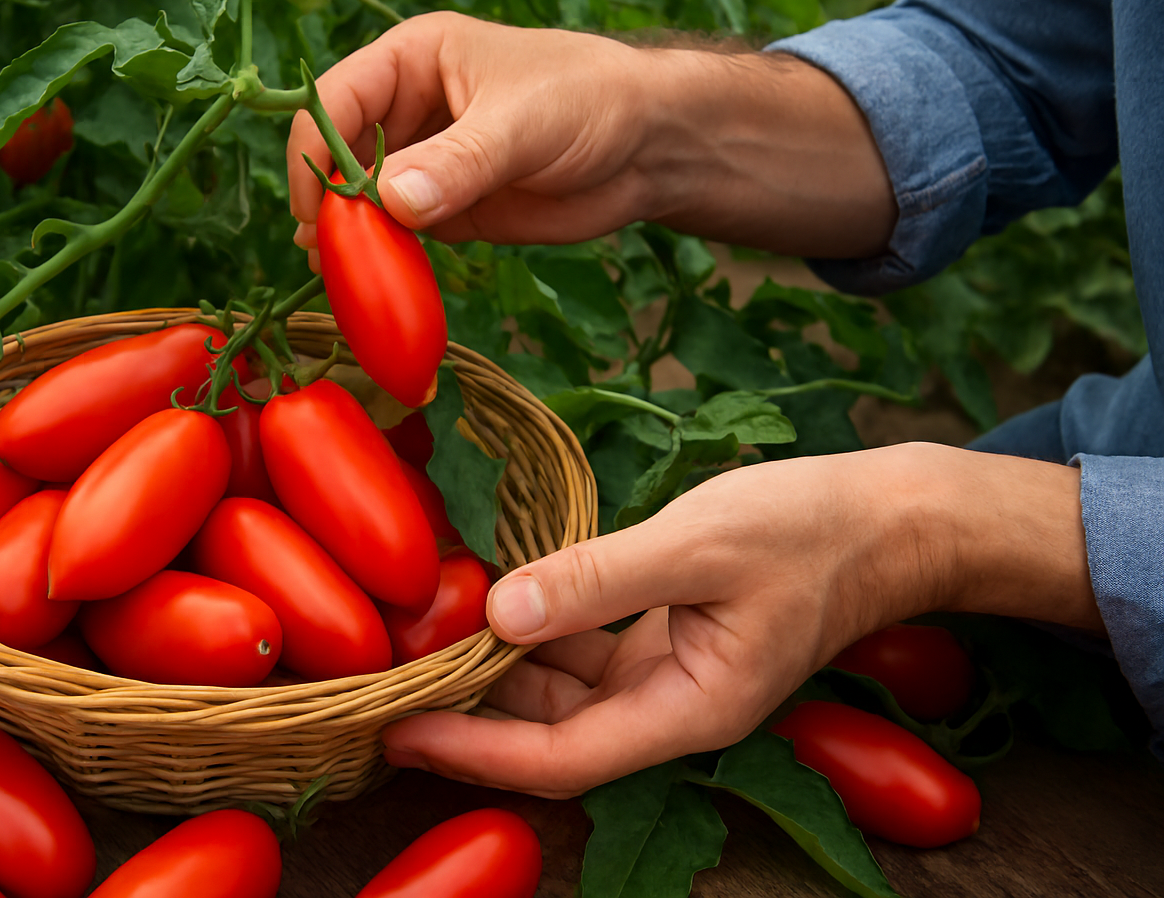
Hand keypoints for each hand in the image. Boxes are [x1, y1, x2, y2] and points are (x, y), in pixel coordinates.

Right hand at [286, 12, 895, 268]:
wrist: (651, 146)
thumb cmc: (589, 101)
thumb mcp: (521, 125)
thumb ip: (456, 164)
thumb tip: (390, 203)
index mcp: (410, 61)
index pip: (334, 102)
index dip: (316, 153)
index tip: (320, 210)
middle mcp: (407, 109)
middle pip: (338, 155)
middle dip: (328, 203)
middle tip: (328, 255)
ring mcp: (423, 161)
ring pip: (361, 200)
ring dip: (349, 238)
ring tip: (343, 276)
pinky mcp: (446, 208)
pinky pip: (397, 235)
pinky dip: (383, 259)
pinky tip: (375, 284)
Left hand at [382, 443, 1099, 798]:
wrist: (890, 516)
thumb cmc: (812, 529)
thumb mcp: (699, 544)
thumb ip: (599, 579)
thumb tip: (501, 613)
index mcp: (690, 709)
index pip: (563, 758)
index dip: (477, 753)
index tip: (400, 733)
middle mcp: (671, 703)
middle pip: (551, 732)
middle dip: (470, 713)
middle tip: (384, 685)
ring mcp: (665, 669)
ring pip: (560, 689)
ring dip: (495, 669)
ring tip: (416, 642)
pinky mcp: (662, 632)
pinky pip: (582, 646)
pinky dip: (532, 628)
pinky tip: (483, 598)